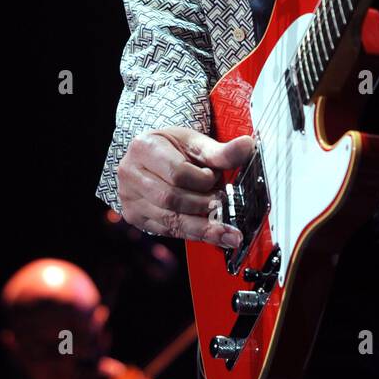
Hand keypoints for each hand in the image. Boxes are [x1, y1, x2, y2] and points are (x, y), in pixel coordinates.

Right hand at [117, 126, 254, 248]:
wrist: (151, 157)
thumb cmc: (172, 148)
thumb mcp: (195, 143)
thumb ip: (221, 151)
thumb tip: (248, 146)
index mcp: (144, 147)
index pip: (177, 172)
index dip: (202, 180)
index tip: (215, 178)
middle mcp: (131, 174)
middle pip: (171, 198)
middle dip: (202, 205)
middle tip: (223, 204)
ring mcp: (130, 198)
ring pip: (169, 219)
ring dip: (201, 226)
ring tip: (226, 230)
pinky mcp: (135, 216)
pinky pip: (166, 231)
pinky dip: (192, 234)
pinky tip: (212, 235)